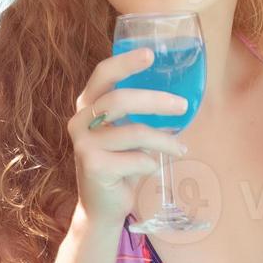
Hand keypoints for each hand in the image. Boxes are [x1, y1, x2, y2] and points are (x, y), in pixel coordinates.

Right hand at [69, 46, 190, 224]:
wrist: (102, 207)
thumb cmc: (120, 164)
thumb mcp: (128, 133)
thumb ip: (140, 115)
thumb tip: (180, 99)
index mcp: (88, 106)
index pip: (103, 74)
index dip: (125, 62)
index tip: (150, 54)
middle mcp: (80, 121)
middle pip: (120, 99)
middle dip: (156, 101)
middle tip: (182, 106)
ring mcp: (83, 144)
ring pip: (135, 132)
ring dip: (164, 141)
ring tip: (180, 148)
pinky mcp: (93, 166)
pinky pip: (138, 158)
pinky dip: (152, 163)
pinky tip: (152, 168)